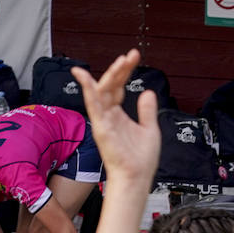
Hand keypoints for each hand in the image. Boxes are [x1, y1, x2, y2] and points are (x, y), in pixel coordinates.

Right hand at [71, 51, 160, 182]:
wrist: (137, 177)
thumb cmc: (141, 159)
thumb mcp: (149, 129)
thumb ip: (146, 110)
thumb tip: (147, 91)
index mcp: (118, 114)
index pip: (119, 87)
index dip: (125, 71)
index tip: (134, 56)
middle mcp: (108, 115)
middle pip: (110, 86)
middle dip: (120, 69)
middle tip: (131, 55)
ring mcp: (103, 120)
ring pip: (101, 91)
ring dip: (111, 75)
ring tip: (122, 61)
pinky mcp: (100, 127)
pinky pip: (92, 105)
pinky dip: (88, 90)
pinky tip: (83, 76)